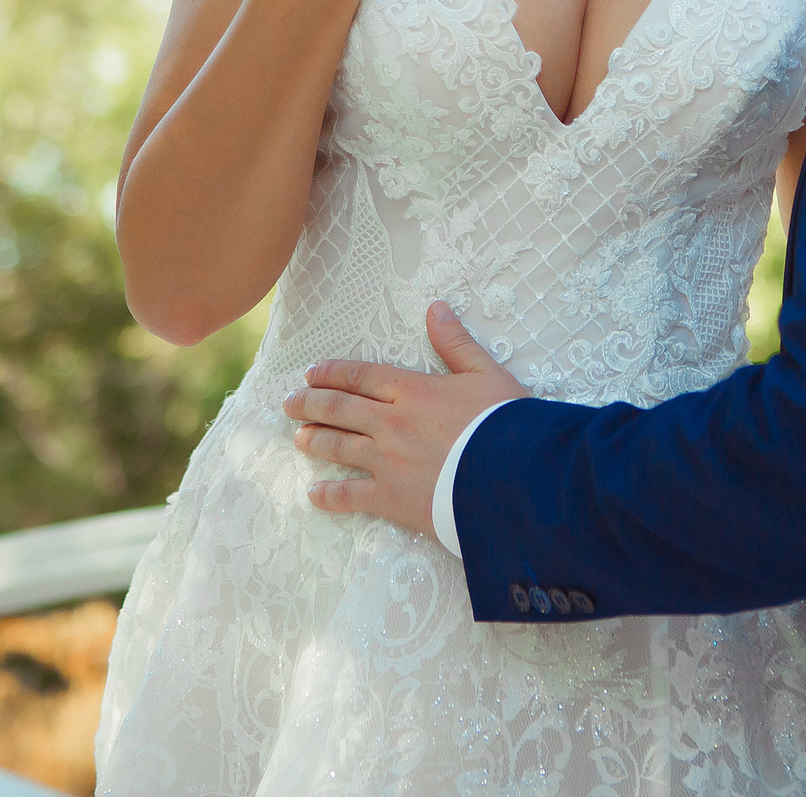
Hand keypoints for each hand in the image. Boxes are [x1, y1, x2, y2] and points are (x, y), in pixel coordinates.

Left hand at [284, 301, 528, 534]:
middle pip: (339, 408)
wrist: (515, 476)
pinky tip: (314, 494)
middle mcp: (390, 422)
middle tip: (289, 403)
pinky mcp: (392, 498)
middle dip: (310, 403)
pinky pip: (350, 496)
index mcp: (412, 390)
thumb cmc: (506, 423)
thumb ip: (456, 342)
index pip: (359, 376)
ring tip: (298, 438)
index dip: (331, 373)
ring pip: (338, 447)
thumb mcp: (486, 373)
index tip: (310, 373)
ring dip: (314, 440)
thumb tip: (435, 308)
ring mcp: (387, 461)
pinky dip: (329, 495)